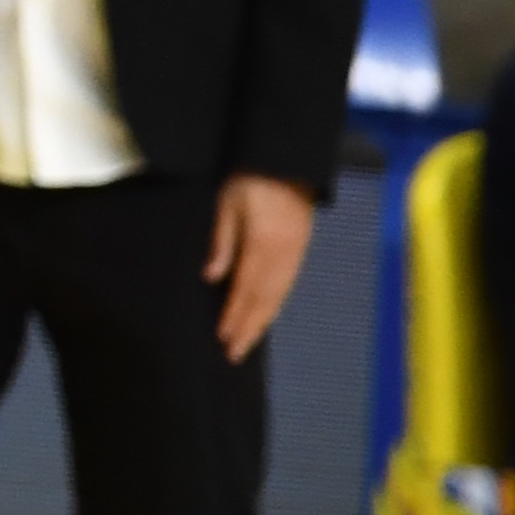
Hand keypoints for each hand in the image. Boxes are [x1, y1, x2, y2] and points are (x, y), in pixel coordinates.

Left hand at [207, 173, 318, 362]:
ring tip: (248, 341)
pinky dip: (275, 304)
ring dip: (263, 321)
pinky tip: (266, 315)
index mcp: (264, 244)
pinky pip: (288, 285)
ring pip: (279, 295)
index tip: (223, 337)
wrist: (288, 161)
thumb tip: (212, 277)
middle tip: (234, 353)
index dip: (235, 315)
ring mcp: (296, 253)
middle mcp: (284, 255)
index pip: (246, 288)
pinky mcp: (301, 249)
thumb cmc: (250, 179)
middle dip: (249, 328)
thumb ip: (222, 241)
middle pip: (265, 299)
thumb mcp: (228, 204)